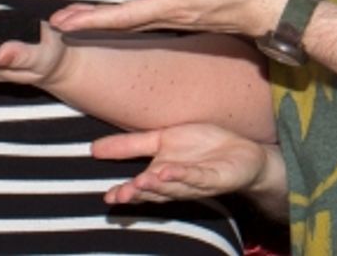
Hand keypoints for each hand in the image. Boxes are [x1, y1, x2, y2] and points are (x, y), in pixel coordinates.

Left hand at [49, 0, 284, 38]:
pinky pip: (137, 21)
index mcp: (171, 5)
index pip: (124, 15)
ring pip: (126, 24)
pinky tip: (107, 16)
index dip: (92, 18)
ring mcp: (170, 19)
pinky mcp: (175, 16)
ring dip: (97, 21)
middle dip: (86, 22)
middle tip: (53, 24)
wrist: (263, 9)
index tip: (65, 22)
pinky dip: (115, 19)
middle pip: (118, 23)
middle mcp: (166, 17)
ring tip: (70, 20)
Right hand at [92, 123, 278, 204]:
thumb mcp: (163, 139)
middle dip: (137, 193)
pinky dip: (183, 176)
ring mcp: (196, 182)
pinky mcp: (215, 178)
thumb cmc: (202, 146)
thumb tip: (94, 148)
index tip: (107, 197)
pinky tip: (169, 170)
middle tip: (120, 194)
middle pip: (154, 191)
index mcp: (161, 173)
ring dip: (156, 186)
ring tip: (140, 181)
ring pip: (173, 187)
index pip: (140, 186)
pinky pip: (197, 178)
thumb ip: (131, 145)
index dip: (124, 192)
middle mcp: (176, 182)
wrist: (242, 152)